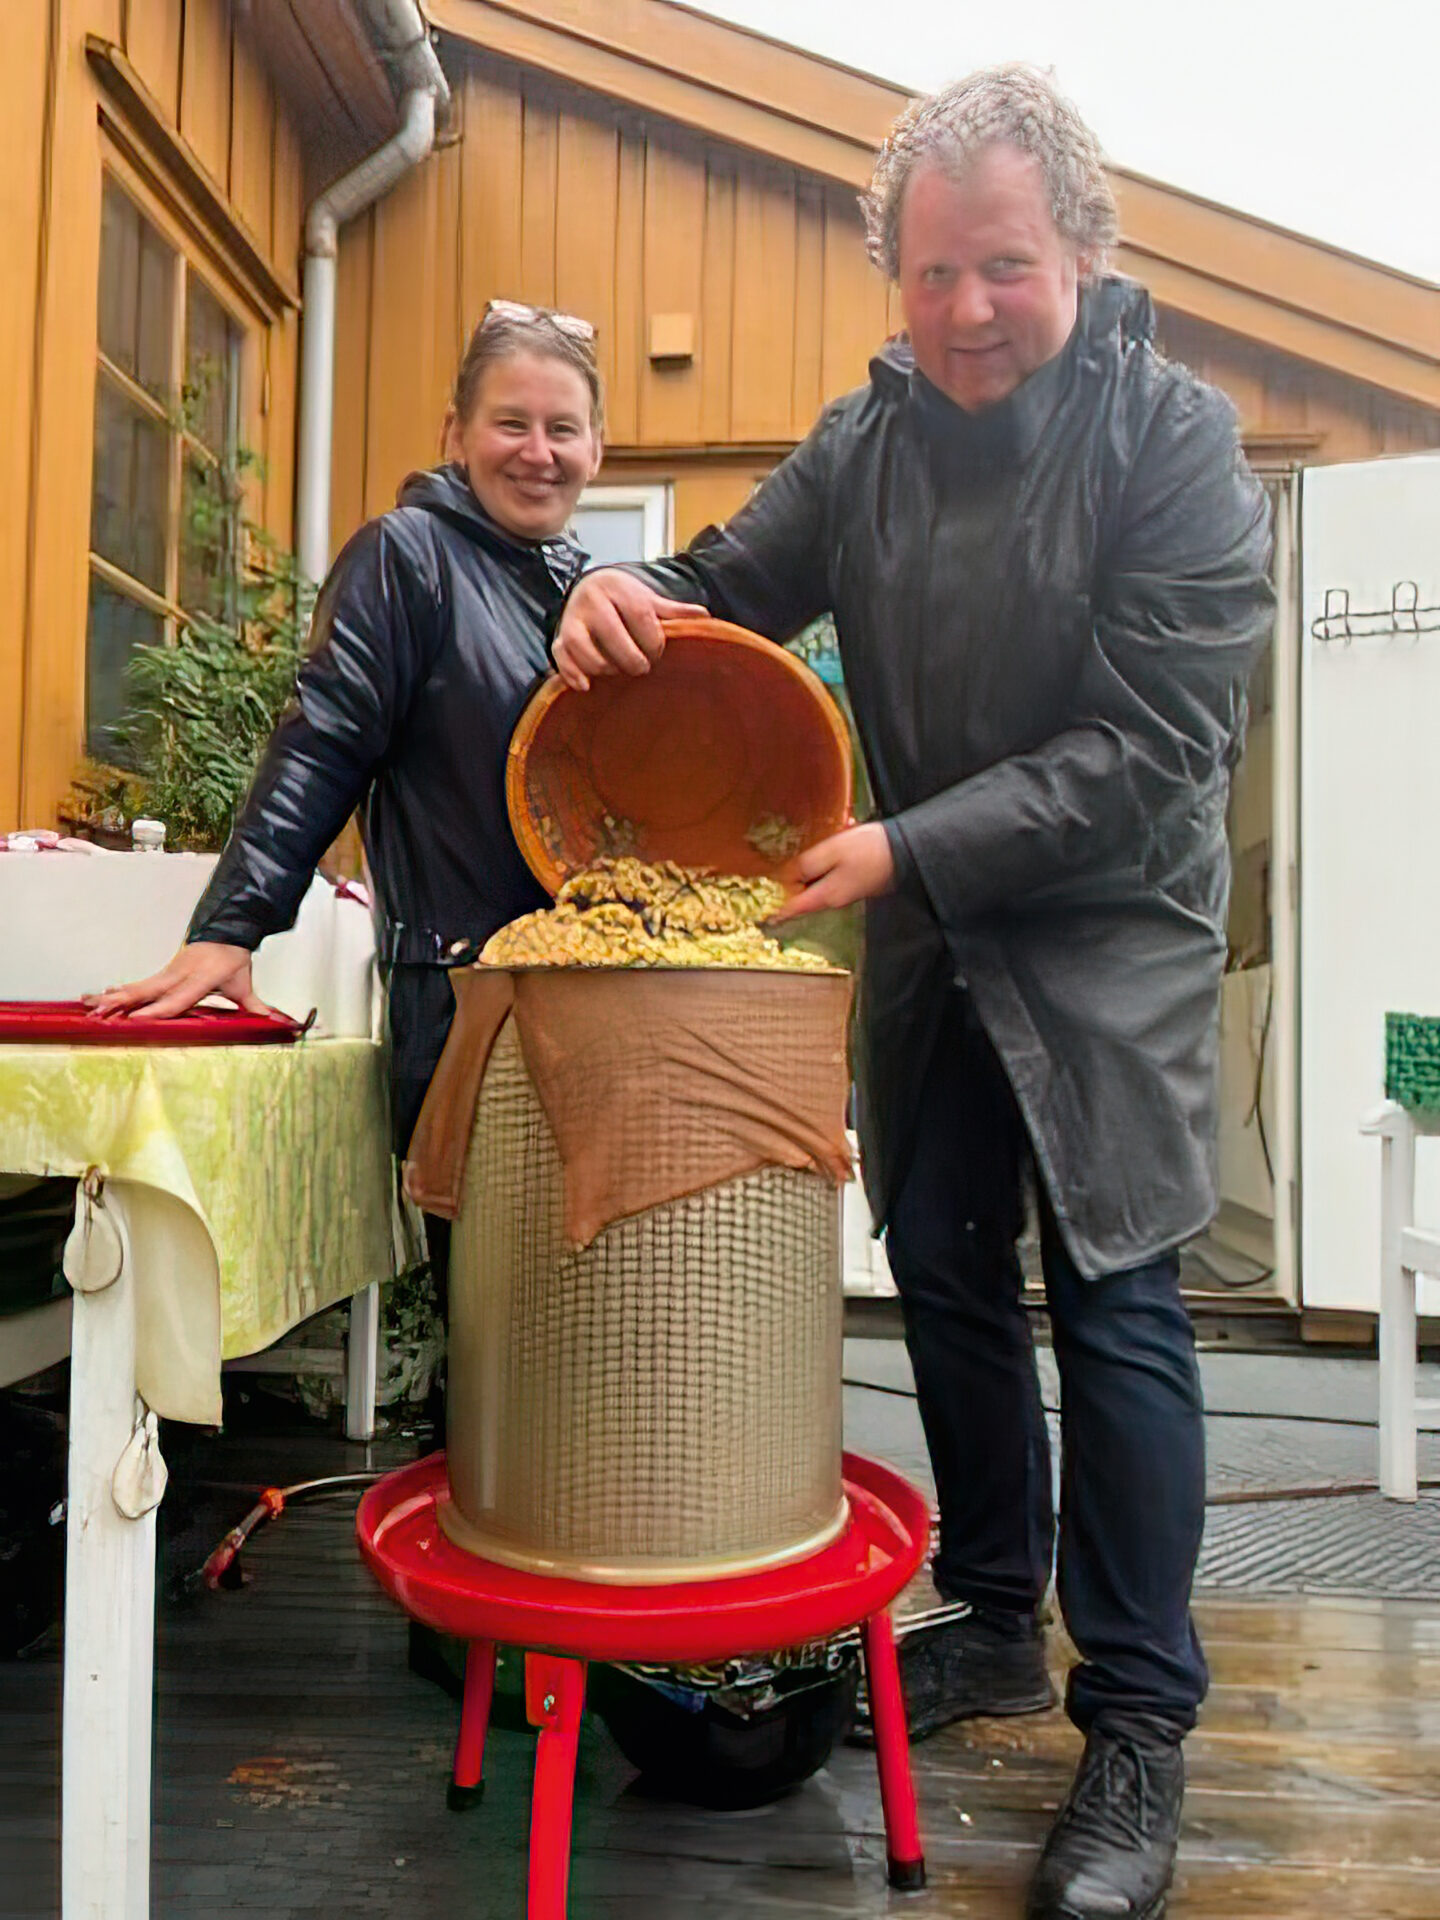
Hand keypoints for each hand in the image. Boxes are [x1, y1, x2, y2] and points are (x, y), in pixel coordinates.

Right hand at [84, 942, 274, 1020]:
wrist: (226, 930)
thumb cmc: (233, 959)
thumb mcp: (245, 982)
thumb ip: (256, 1006)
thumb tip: (277, 1021)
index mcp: (200, 979)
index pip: (177, 998)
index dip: (159, 1009)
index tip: (138, 1019)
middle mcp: (180, 974)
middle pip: (149, 991)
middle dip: (124, 1003)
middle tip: (102, 1012)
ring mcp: (169, 972)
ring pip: (139, 986)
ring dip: (114, 997)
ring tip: (90, 1005)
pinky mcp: (163, 972)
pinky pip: (139, 983)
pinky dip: (119, 990)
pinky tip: (99, 996)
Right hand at [552, 570, 705, 690]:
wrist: (589, 586)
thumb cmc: (624, 600)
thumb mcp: (649, 600)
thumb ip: (674, 611)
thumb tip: (705, 616)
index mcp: (620, 589)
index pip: (640, 616)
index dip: (653, 641)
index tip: (657, 653)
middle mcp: (593, 601)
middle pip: (612, 633)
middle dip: (630, 658)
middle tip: (641, 668)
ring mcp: (573, 618)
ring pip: (582, 647)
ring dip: (603, 667)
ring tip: (616, 671)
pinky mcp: (560, 636)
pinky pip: (560, 656)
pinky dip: (571, 673)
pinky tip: (586, 686)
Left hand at [768, 823, 895, 921]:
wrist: (907, 850)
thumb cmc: (871, 849)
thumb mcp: (832, 851)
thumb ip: (807, 864)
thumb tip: (788, 876)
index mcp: (827, 894)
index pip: (795, 907)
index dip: (778, 909)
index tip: (765, 914)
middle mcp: (837, 898)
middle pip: (806, 892)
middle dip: (796, 878)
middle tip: (787, 861)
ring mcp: (849, 890)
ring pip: (820, 880)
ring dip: (815, 865)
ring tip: (821, 844)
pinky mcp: (858, 881)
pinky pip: (835, 872)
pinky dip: (831, 859)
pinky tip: (839, 840)